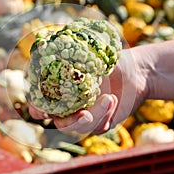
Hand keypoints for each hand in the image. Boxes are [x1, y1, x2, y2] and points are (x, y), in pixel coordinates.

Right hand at [29, 49, 146, 133]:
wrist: (136, 71)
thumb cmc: (110, 60)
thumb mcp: (90, 55)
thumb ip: (71, 57)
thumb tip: (48, 46)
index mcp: (61, 90)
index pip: (40, 104)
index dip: (37, 108)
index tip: (43, 107)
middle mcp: (69, 106)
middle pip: (58, 122)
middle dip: (68, 122)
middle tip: (84, 115)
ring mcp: (84, 115)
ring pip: (79, 128)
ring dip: (95, 115)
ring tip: (109, 98)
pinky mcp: (100, 122)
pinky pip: (98, 127)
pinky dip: (105, 114)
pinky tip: (113, 100)